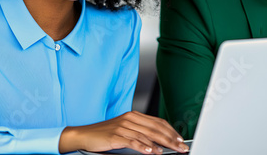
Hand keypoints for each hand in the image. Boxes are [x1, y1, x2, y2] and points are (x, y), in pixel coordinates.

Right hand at [58, 111, 189, 153]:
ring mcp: (123, 126)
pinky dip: (144, 147)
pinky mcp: (116, 135)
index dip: (171, 131)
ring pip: (147, 135)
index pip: (158, 122)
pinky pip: (132, 141)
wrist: (84, 135)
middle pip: (155, 129)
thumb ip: (140, 133)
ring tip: (170, 151)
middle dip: (171, 139)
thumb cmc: (105, 134)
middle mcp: (130, 119)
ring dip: (160, 144)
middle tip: (181, 147)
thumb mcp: (125, 130)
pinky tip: (151, 152)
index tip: (180, 140)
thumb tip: (158, 141)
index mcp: (134, 116)